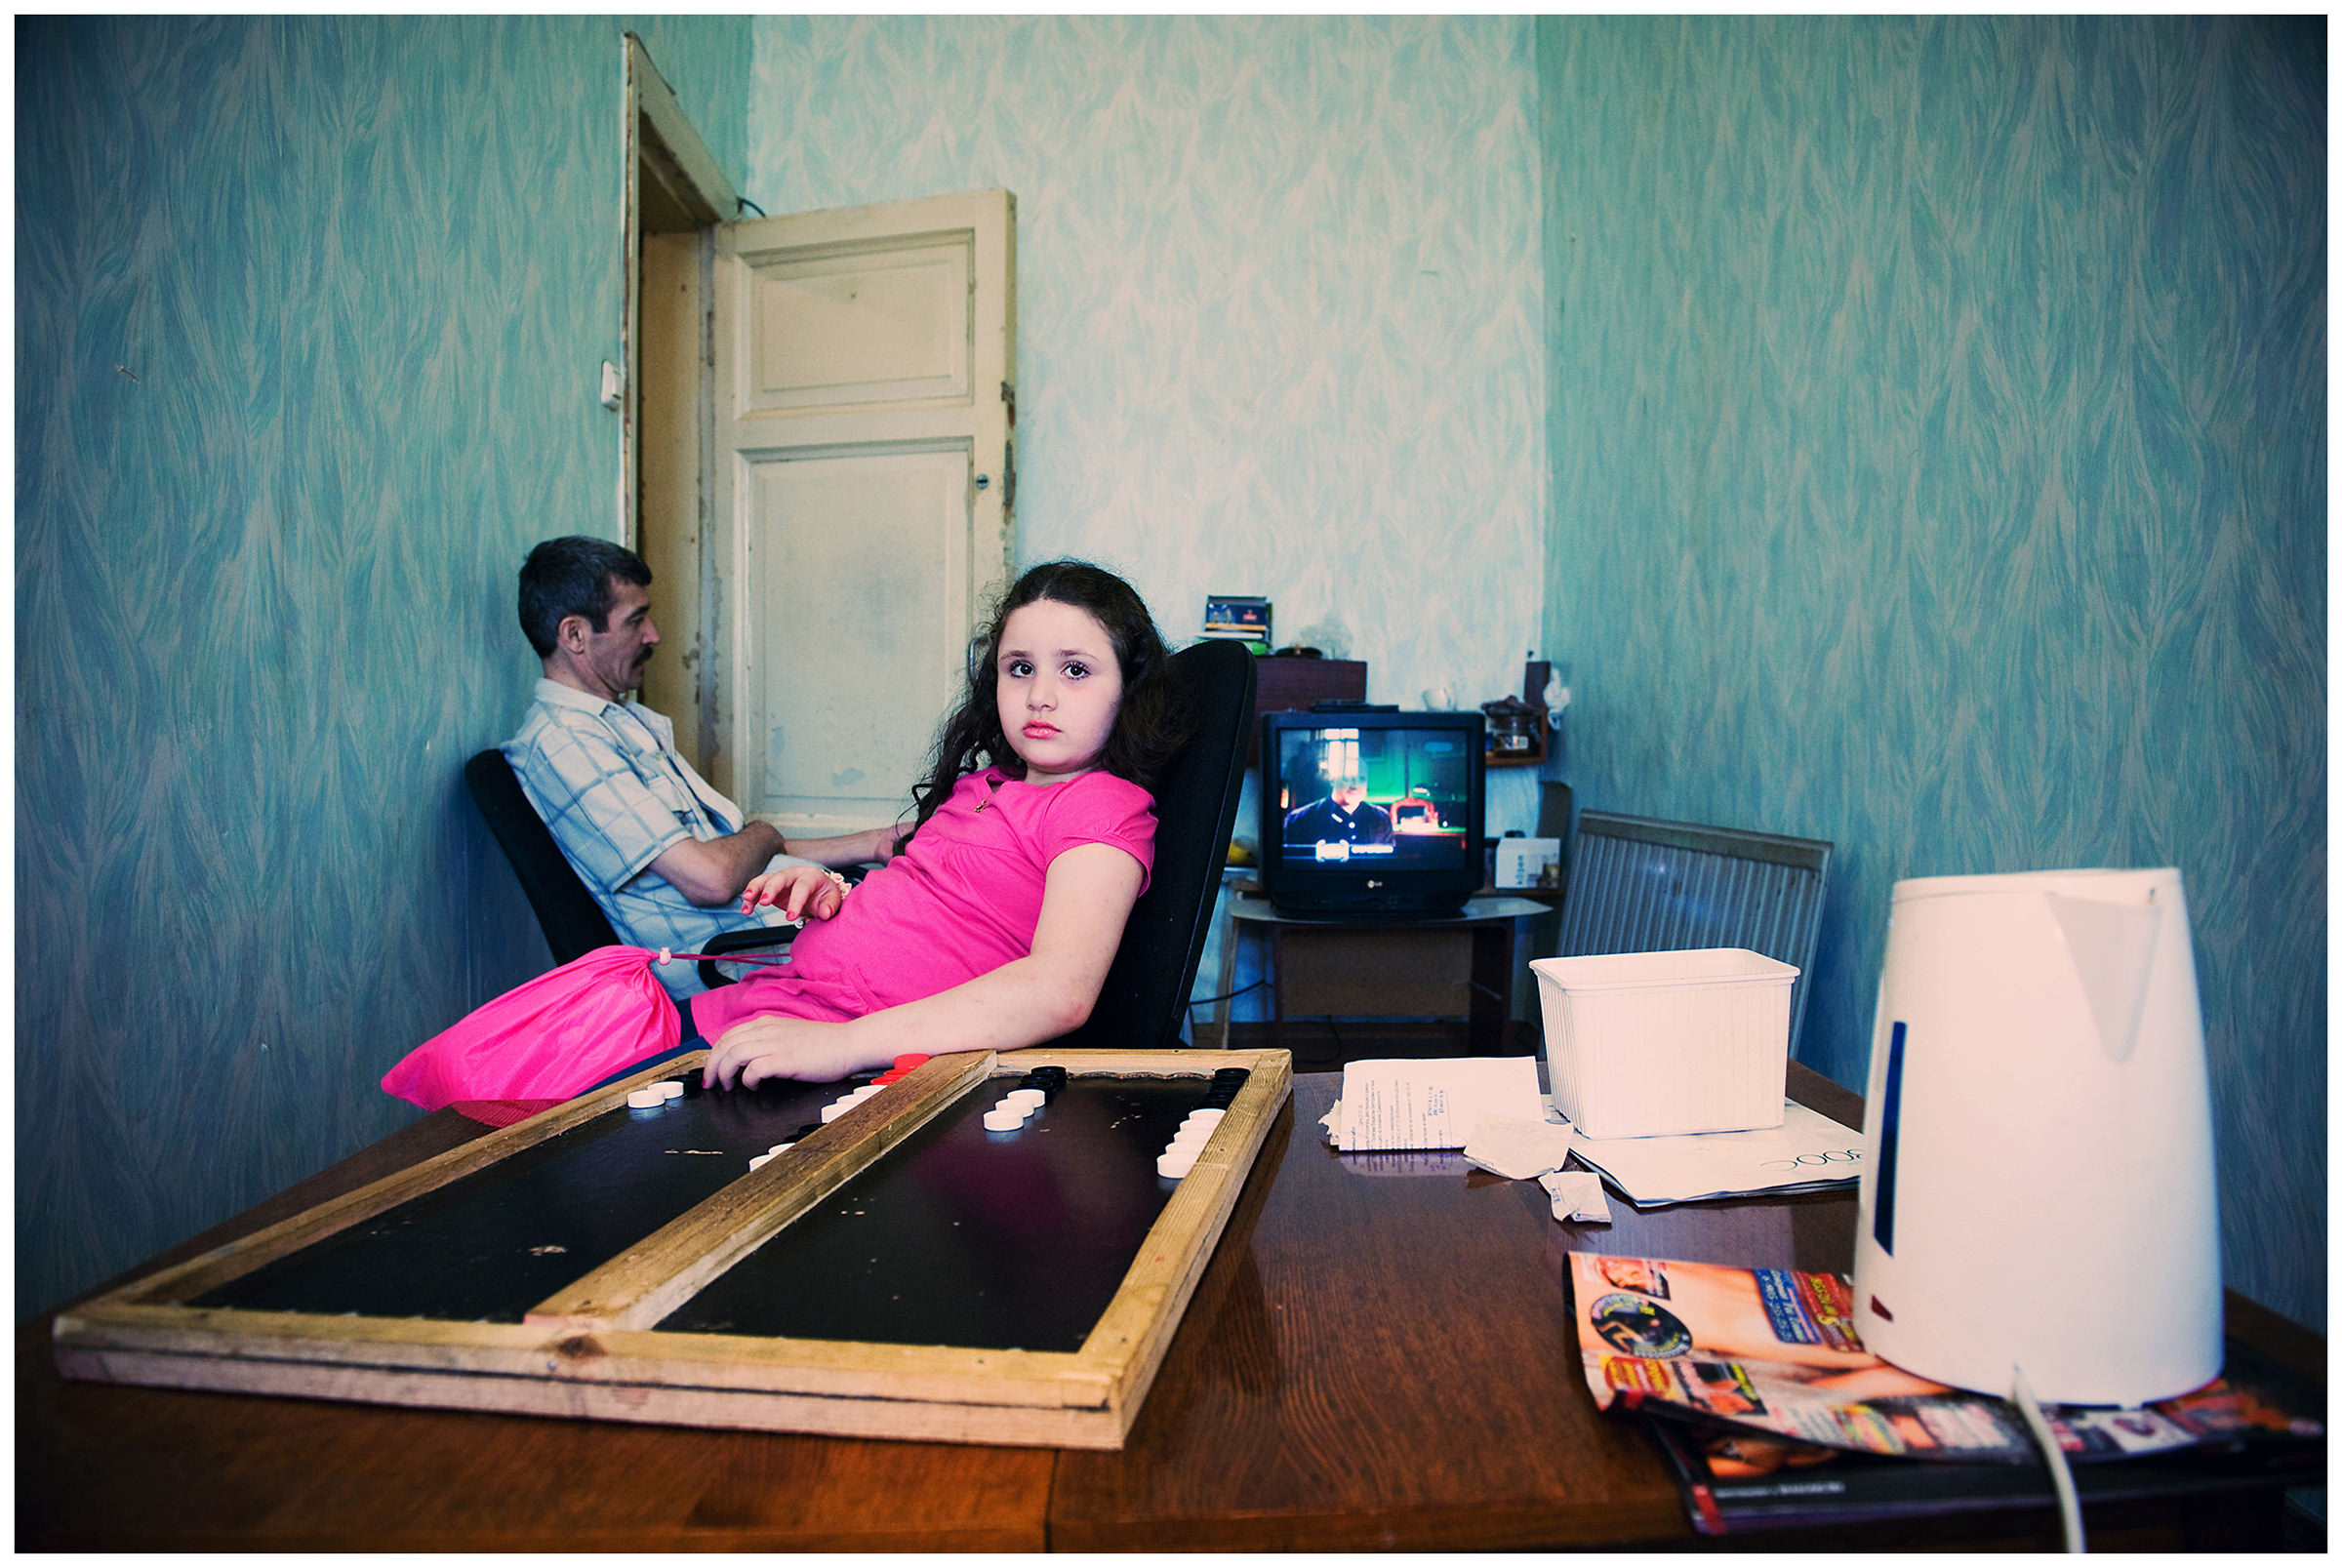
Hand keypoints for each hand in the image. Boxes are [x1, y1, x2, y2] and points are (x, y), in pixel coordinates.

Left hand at [703, 1015, 865, 1089]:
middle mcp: (767, 1030)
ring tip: (728, 1087)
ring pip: (734, 1054)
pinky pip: (754, 1069)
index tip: (712, 1071)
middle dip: (712, 1066)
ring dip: (725, 1073)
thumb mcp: (789, 1035)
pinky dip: (747, 1079)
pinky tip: (753, 1087)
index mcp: (767, 1023)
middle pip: (725, 1045)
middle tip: (710, 1084)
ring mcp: (776, 1044)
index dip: (714, 1055)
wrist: (849, 1044)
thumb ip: (767, 1041)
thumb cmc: (824, 1044)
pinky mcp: (786, 1060)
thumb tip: (747, 1060)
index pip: (728, 1036)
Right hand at [739, 863, 846, 922]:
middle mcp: (794, 874)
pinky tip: (746, 910)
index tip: (790, 918)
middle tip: (764, 902)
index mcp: (811, 875)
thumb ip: (830, 906)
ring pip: (765, 880)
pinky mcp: (771, 887)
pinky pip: (758, 890)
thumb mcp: (833, 899)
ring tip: (746, 900)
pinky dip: (751, 899)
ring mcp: (781, 879)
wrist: (819, 893)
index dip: (796, 901)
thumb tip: (825, 913)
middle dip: (771, 889)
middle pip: (780, 878)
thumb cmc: (825, 895)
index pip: (802, 887)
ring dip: (755, 889)